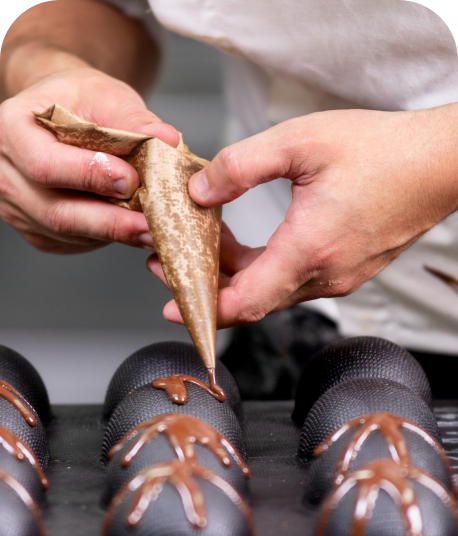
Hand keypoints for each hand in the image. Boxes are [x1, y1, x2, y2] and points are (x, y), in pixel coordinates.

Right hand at [0, 66, 178, 253]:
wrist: (61, 113)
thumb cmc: (78, 100)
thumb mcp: (106, 95)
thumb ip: (134, 120)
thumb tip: (167, 140)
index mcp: (11, 130)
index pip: (45, 165)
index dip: (90, 176)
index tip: (131, 180)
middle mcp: (5, 174)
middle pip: (56, 212)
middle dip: (110, 222)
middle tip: (152, 226)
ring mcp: (17, 209)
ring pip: (68, 233)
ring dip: (114, 234)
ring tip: (153, 230)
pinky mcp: (38, 232)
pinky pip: (74, 242)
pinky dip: (106, 238)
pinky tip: (130, 227)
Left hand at [148, 106, 457, 326]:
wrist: (439, 163)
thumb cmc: (381, 151)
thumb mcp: (300, 142)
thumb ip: (242, 166)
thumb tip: (200, 192)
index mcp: (311, 249)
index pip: (247, 302)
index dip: (205, 309)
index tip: (173, 308)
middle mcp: (327, 275)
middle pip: (255, 301)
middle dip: (210, 287)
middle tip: (174, 265)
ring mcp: (340, 277)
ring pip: (274, 291)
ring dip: (238, 277)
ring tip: (209, 246)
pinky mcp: (348, 270)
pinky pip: (295, 281)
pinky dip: (265, 270)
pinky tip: (250, 245)